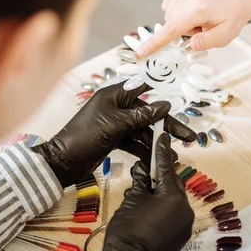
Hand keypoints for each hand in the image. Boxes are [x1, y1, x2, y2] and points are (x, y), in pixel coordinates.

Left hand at [32, 82, 195, 187]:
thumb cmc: (85, 136)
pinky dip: (145, 149)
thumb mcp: (116, 124)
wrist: (62, 162)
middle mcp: (117, 106)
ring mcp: (116, 123)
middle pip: (148, 113)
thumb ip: (142, 115)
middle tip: (187, 136)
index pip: (143, 88)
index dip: (162, 94)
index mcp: (114, 94)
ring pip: (143, 130)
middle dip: (167, 125)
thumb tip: (165, 105)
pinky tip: (157, 158)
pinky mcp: (114, 139)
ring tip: (174, 154)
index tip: (181, 100)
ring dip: (157, 141)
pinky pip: (135, 141)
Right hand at [101, 134, 193, 250]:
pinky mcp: (181, 234)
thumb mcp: (131, 200)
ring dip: (160, 191)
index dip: (161, 151)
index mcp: (173, 196)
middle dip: (159, 174)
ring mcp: (185, 223)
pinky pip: (174, 212)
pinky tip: (149, 206)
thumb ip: (140, 181)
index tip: (162, 136)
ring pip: (174, 198)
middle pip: (172, 182)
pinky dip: (164, 206)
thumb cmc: (127, 232)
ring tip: (143, 189)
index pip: (166, 167)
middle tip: (146, 165)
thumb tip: (141, 169)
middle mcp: (185, 208)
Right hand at [136, 0, 250, 56]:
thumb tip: (191, 44)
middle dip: (183, 29)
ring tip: (200, 15)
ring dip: (181, 19)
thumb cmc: (232, 15)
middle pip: (171, 23)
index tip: (140, 52)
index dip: (155, 43)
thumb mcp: (226, 35)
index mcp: (198, 8)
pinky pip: (169, 4)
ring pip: (169, 14)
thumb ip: (208, 42)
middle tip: (203, 25)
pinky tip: (193, 6)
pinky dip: (179, 9)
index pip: (172, 30)